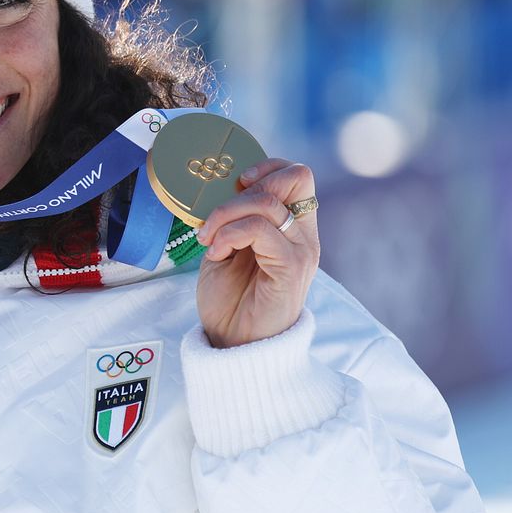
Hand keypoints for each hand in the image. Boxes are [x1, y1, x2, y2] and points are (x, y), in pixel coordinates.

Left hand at [194, 158, 319, 347]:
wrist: (235, 345)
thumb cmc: (229, 300)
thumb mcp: (226, 248)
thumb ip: (233, 219)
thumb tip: (220, 189)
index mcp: (292, 228)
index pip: (297, 176)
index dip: (267, 167)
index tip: (236, 181)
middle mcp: (303, 236)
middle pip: (296, 177)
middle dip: (247, 187)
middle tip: (216, 215)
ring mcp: (301, 251)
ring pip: (268, 202)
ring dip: (225, 215)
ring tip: (208, 240)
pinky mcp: (292, 268)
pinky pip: (261, 230)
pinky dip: (230, 234)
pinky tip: (216, 252)